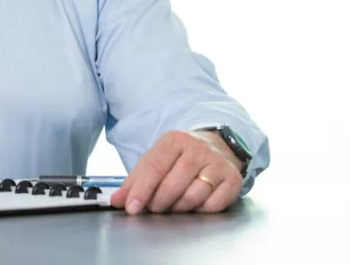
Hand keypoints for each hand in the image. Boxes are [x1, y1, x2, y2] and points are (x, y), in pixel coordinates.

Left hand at [110, 130, 243, 214]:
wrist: (218, 146)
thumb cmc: (182, 157)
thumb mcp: (158, 158)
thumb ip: (136, 180)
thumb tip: (117, 200)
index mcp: (175, 140)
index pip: (154, 167)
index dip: (140, 190)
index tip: (131, 207)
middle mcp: (198, 149)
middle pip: (172, 185)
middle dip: (159, 202)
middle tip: (154, 207)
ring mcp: (217, 163)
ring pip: (192, 196)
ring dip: (179, 207)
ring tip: (174, 204)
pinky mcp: (232, 179)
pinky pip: (212, 205)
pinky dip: (201, 209)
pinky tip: (196, 202)